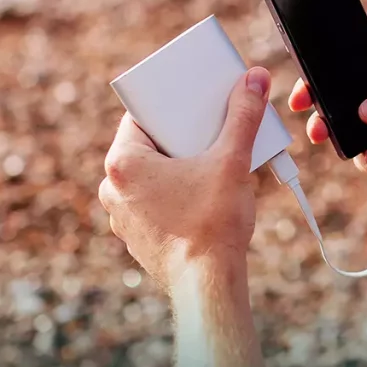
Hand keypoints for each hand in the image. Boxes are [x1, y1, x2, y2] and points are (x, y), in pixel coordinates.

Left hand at [98, 67, 271, 293]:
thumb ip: (243, 116)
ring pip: (152, 176)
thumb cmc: (212, 224)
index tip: (193, 106)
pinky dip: (178, 194)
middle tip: (210, 135)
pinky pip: (156, 202)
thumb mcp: (232, 160)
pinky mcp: (139, 237)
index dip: (171, 106)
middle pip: (149, 145)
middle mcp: (113, 190)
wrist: (208, 284)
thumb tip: (253, 82)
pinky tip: (206, 197)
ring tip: (213, 167)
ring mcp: (123, 217)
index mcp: (123, 163)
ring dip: (181, 167)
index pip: (141, 115)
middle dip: (181, 137)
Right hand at [289, 29, 366, 200]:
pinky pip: (362, 158)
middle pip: (341, 89)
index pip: (361, 48)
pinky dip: (361, 159)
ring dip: (330, 128)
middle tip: (303, 102)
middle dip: (318, 94)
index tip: (310, 57)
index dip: (333, 48)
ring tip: (324, 133)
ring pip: (344, 125)